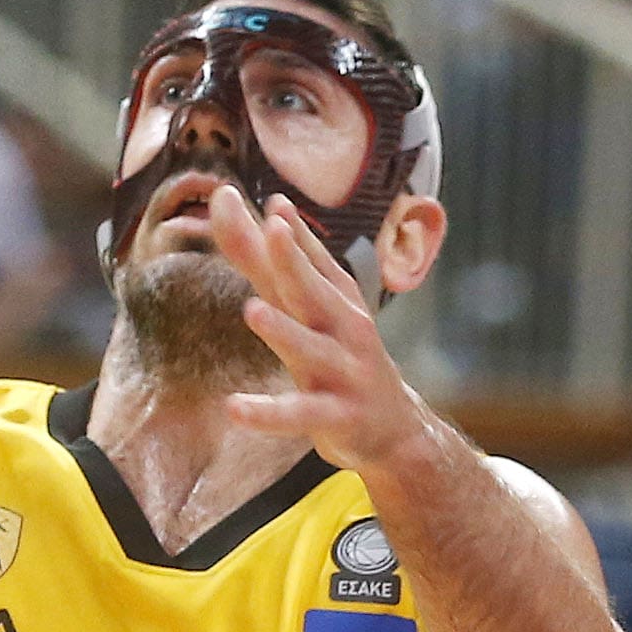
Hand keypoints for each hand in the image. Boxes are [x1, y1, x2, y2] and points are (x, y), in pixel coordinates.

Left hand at [213, 186, 431, 478]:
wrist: (397, 429)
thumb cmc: (345, 359)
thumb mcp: (314, 311)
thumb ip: (277, 262)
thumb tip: (262, 205)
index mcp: (337, 302)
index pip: (313, 262)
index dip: (294, 234)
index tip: (274, 202)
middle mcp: (345, 330)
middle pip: (316, 293)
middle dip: (295, 261)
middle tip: (274, 229)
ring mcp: (343, 373)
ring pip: (311, 349)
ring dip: (284, 330)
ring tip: (252, 310)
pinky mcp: (336, 416)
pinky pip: (299, 413)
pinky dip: (268, 413)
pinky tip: (235, 408)